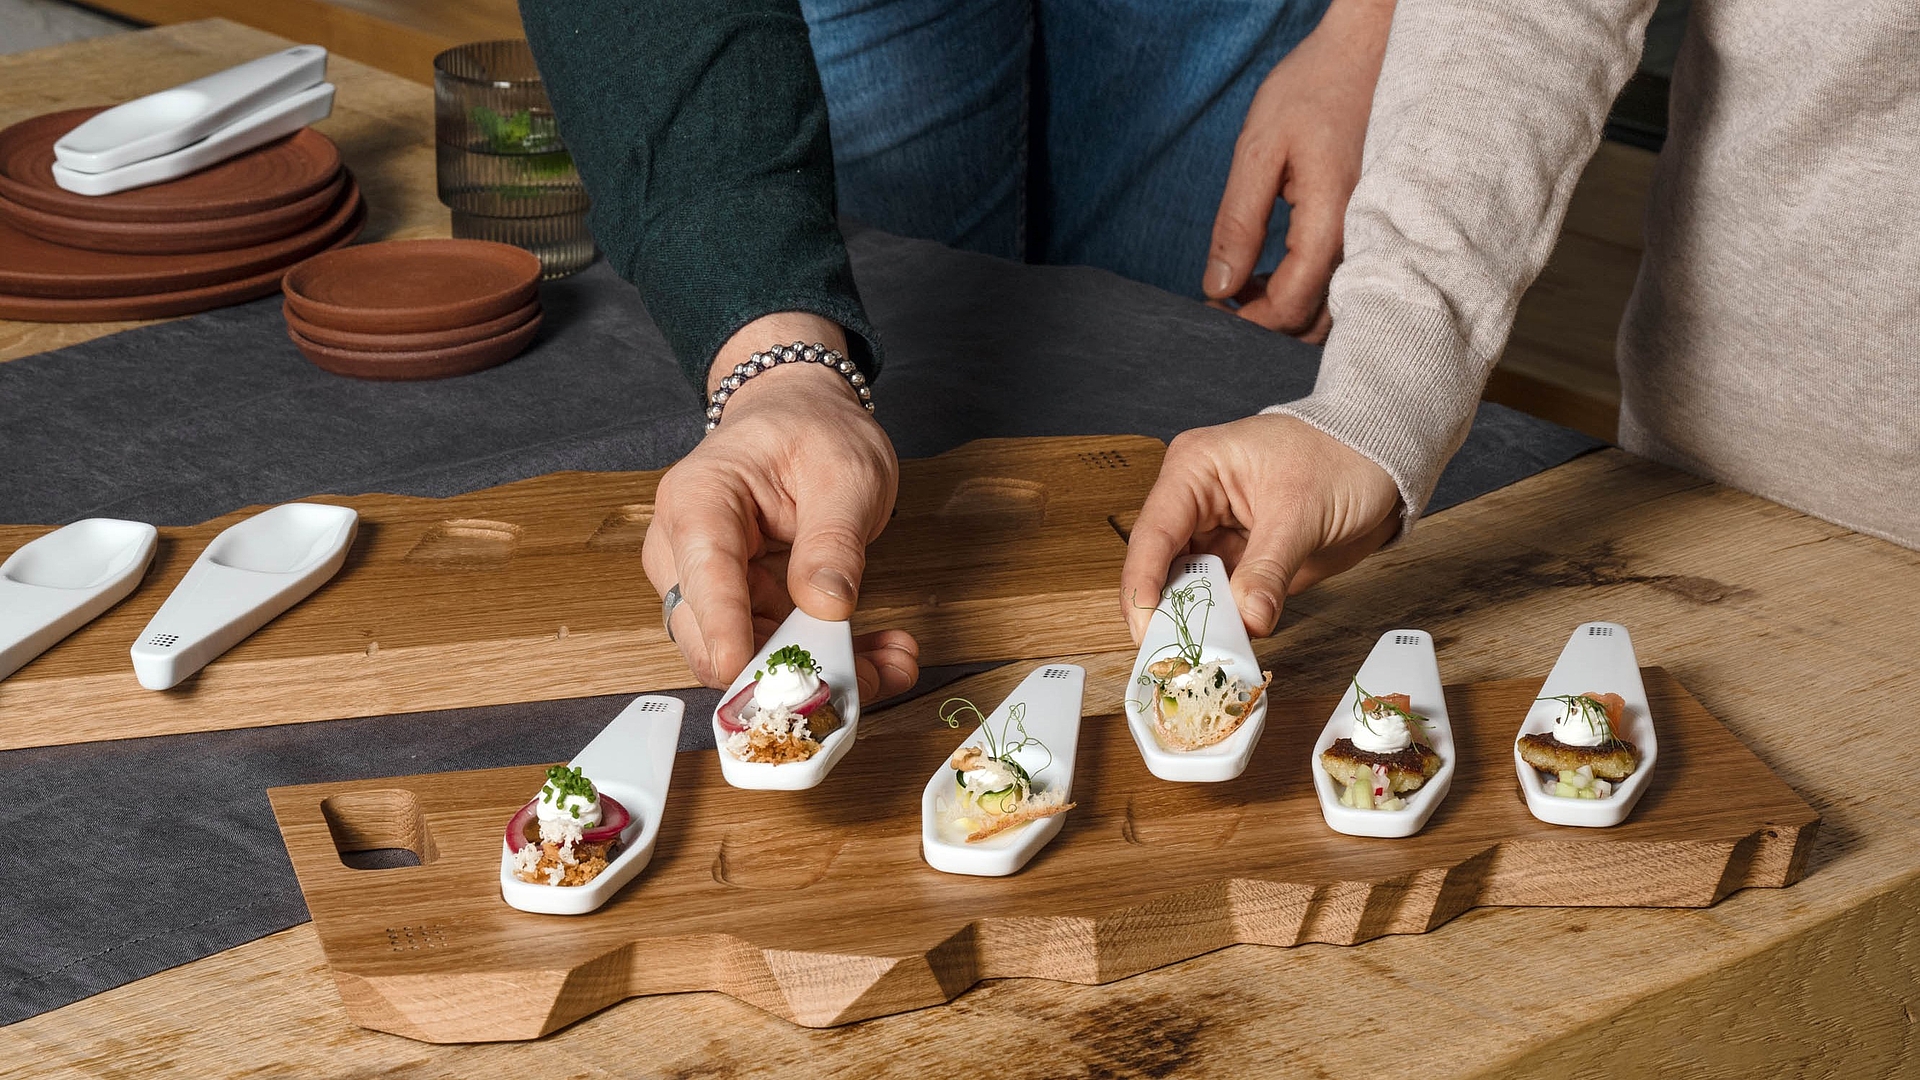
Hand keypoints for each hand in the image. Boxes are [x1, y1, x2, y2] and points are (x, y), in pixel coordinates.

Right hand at [641, 313, 918, 700]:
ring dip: (818, 672)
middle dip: (786, 670)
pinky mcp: (738, 609)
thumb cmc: (811, 430)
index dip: (723, 630)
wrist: (799, 417)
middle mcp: (685, 552)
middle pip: (713, 636)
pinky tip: (882, 654)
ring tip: (892, 662)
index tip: (747, 668)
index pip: (702, 576)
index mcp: (698, 501)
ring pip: (747, 658)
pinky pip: (774, 652)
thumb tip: (826, 606)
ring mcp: (708, 587)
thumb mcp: (845, 472)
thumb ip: (834, 540)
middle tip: (866, 673)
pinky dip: (828, 660)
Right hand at [1120, 414, 1401, 641]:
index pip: (1154, 533)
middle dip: (1164, 611)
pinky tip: (1223, 646)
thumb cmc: (1341, 458)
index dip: (1143, 585)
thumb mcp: (1302, 513)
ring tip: (1195, 658)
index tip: (1145, 629)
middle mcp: (1194, 501)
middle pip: (1160, 565)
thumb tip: (1247, 620)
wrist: (1382, 461)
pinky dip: (1221, 622)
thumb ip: (1269, 570)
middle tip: (1170, 657)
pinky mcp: (1238, 558)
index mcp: (1194, 469)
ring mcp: (1214, 532)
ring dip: (1193, 622)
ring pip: (1187, 587)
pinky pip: (1220, 598)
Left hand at [1203, 0, 1394, 342]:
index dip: (1248, 322)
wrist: (1369, 49)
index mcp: (1332, 219)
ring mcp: (1374, 233)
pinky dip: (1304, 289)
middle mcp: (1363, 236)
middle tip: (1222, 301)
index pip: (1291, 305)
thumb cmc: (1313, 87)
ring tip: (1241, 285)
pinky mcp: (1373, 226)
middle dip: (1266, 325)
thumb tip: (1218, 287)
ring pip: (1334, 307)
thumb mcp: (1258, 149)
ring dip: (1286, 310)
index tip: (1211, 312)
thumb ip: (1238, 223)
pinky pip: (1343, 280)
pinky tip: (1269, 268)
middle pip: (1317, 320)